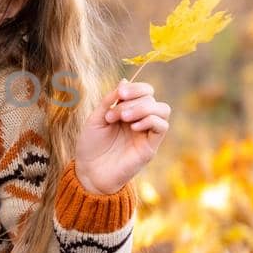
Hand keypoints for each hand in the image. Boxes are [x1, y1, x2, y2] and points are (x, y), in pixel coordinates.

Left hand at [73, 78, 170, 195]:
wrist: (89, 172)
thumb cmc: (90, 146)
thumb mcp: (96, 118)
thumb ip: (109, 100)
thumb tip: (124, 79)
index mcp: (128, 111)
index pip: (144, 91)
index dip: (136, 87)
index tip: (119, 93)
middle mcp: (140, 120)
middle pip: (151, 97)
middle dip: (132, 100)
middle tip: (114, 115)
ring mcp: (146, 133)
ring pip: (162, 109)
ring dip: (143, 108)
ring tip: (123, 118)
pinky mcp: (150, 147)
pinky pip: (162, 127)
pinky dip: (150, 121)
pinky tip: (134, 127)